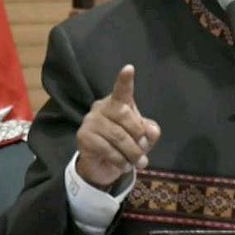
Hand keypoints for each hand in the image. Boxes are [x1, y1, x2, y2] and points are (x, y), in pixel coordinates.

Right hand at [75, 65, 160, 188]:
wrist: (103, 165)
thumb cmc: (125, 144)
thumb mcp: (142, 138)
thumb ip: (150, 132)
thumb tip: (150, 132)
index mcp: (118, 103)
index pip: (122, 90)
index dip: (125, 80)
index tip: (129, 69)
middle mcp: (102, 107)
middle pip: (125, 116)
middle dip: (138, 136)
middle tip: (143, 151)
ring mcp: (91, 121)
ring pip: (118, 136)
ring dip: (132, 153)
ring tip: (138, 162)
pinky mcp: (83, 136)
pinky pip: (107, 149)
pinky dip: (120, 160)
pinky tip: (124, 165)